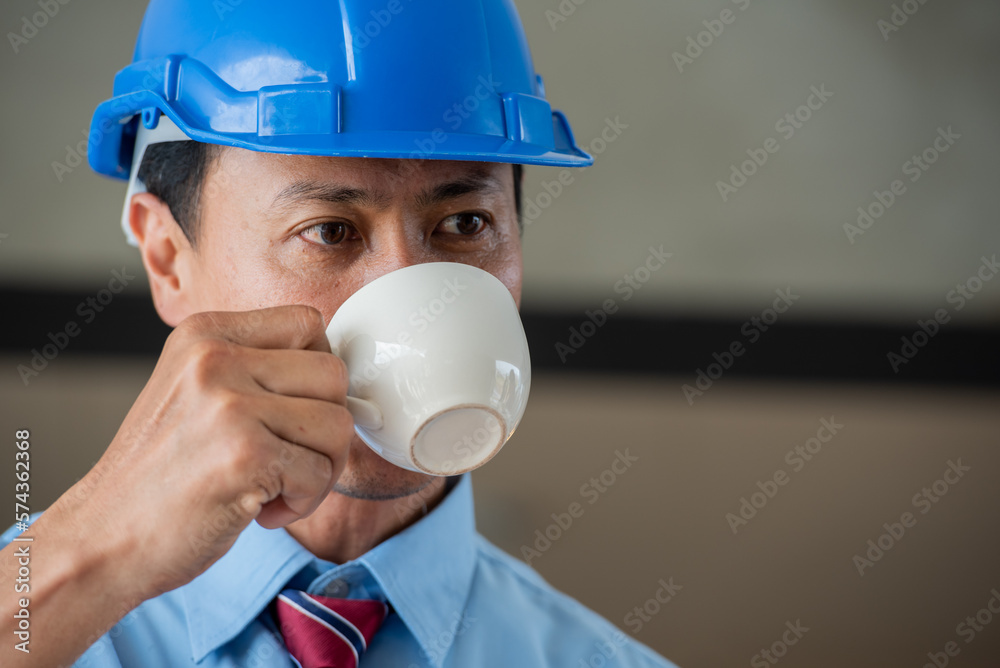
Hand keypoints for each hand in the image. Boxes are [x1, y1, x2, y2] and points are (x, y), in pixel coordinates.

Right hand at [52, 305, 352, 600]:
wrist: (103, 539)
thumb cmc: (160, 475)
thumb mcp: (196, 390)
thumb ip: (256, 367)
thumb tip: (339, 372)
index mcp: (205, 333)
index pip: (309, 324)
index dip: (316, 377)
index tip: (291, 414)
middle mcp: (215, 358)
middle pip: (334, 374)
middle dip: (327, 428)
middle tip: (291, 461)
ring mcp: (229, 404)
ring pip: (338, 425)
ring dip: (321, 470)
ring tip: (276, 487)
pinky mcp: (245, 454)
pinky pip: (320, 474)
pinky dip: (304, 502)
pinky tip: (261, 510)